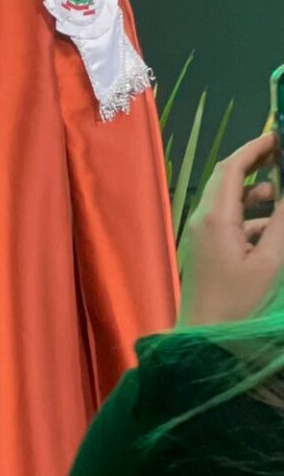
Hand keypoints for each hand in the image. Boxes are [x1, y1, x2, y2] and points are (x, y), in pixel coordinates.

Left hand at [178, 132, 283, 327]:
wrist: (203, 339)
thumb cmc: (238, 304)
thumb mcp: (269, 264)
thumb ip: (282, 225)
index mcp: (216, 216)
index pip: (232, 167)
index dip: (255, 148)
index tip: (278, 137)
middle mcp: (203, 218)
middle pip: (226, 177)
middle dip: (253, 163)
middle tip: (281, 155)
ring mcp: (201, 233)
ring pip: (227, 199)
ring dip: (253, 191)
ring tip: (281, 194)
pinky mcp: (204, 248)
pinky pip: (226, 219)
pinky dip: (248, 215)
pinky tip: (271, 228)